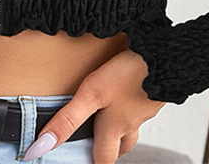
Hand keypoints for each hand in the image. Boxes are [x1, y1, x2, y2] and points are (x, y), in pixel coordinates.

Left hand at [21, 48, 165, 162]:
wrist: (167, 55)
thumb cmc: (130, 73)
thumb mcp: (92, 94)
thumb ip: (68, 119)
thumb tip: (41, 147)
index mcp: (115, 126)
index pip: (103, 159)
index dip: (93, 162)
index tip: (84, 160)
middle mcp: (132, 121)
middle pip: (121, 146)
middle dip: (110, 148)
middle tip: (98, 143)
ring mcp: (146, 106)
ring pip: (133, 124)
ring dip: (122, 125)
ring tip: (111, 114)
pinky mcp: (156, 89)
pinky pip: (143, 104)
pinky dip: (134, 102)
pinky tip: (128, 86)